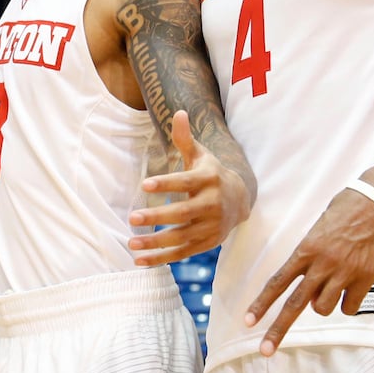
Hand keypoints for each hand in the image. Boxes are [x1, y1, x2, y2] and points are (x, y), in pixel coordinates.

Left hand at [128, 110, 251, 264]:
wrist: (241, 199)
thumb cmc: (211, 174)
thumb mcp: (200, 155)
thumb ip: (185, 139)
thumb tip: (178, 112)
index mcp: (209, 180)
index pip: (186, 182)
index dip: (167, 183)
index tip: (145, 184)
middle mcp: (212, 204)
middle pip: (184, 213)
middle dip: (158, 217)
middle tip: (132, 218)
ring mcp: (211, 226)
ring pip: (182, 237)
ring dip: (156, 243)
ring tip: (131, 242)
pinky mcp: (207, 243)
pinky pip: (183, 253)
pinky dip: (162, 258)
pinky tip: (140, 260)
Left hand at [244, 188, 373, 354]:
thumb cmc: (347, 209)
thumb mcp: (319, 228)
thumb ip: (310, 254)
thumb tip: (306, 280)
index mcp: (305, 249)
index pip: (277, 281)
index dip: (261, 303)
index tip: (248, 321)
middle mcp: (321, 264)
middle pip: (295, 304)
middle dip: (277, 329)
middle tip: (265, 350)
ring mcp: (344, 272)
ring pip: (323, 308)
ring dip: (324, 304)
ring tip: (334, 283)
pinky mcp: (366, 278)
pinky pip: (350, 306)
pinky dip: (348, 303)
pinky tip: (354, 286)